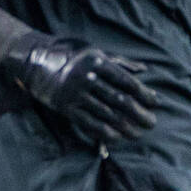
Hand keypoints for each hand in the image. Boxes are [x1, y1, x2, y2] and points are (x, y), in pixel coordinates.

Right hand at [0, 34, 158, 144]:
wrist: (35, 62)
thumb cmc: (70, 55)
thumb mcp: (95, 52)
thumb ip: (120, 62)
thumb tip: (144, 70)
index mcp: (97, 62)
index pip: (127, 81)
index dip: (144, 93)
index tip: (155, 102)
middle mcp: (88, 78)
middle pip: (120, 100)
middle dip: (139, 113)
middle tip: (152, 122)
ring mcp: (76, 94)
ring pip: (107, 114)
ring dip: (126, 126)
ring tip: (139, 133)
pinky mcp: (66, 108)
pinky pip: (89, 123)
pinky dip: (105, 132)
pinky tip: (117, 137)